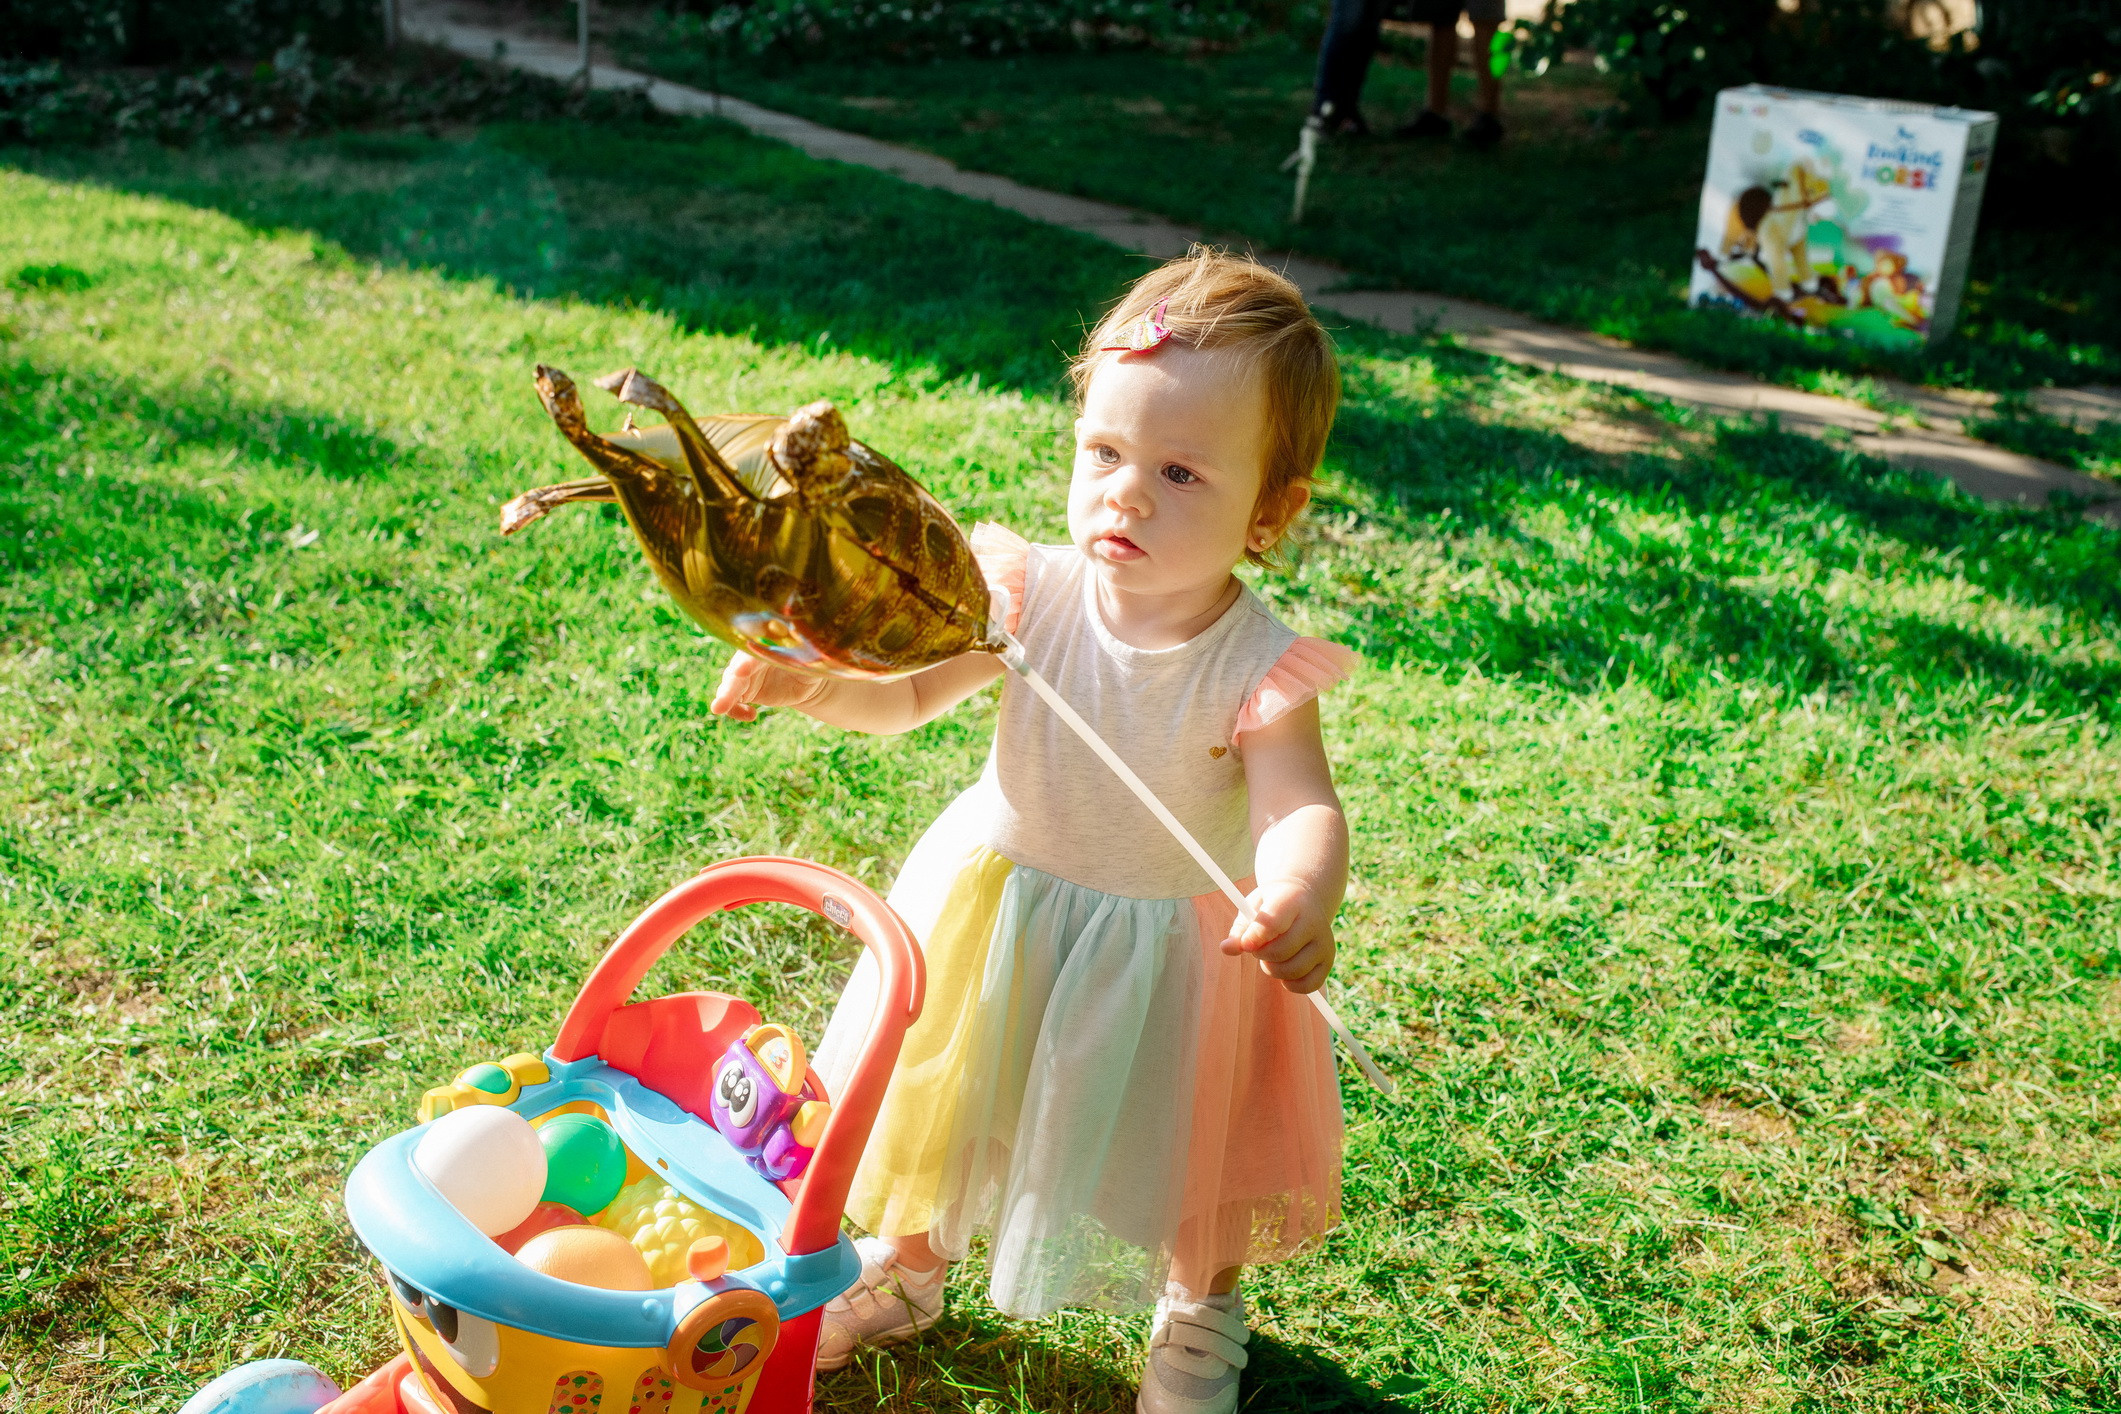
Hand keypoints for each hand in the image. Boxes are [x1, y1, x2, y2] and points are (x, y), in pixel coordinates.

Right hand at [711, 651, 825, 721]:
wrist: (806, 679)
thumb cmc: (809, 662)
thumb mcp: (808, 659)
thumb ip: (800, 654)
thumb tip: (800, 639)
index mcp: (763, 645)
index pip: (752, 653)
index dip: (745, 663)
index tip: (740, 671)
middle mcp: (749, 659)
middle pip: (735, 672)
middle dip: (729, 686)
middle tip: (720, 701)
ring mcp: (744, 676)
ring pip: (729, 687)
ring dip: (724, 698)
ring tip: (719, 709)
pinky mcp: (744, 692)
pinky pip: (732, 703)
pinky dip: (734, 710)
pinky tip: (752, 715)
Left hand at [1219, 877, 1333, 994]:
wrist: (1304, 899)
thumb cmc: (1271, 905)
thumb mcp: (1253, 907)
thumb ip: (1240, 929)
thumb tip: (1226, 948)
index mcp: (1292, 901)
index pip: (1273, 924)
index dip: (1255, 938)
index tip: (1246, 944)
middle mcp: (1314, 921)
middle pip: (1280, 952)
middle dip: (1261, 955)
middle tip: (1259, 947)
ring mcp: (1324, 943)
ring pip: (1292, 971)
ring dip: (1273, 969)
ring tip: (1271, 956)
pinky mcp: (1328, 961)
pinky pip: (1307, 986)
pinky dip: (1290, 984)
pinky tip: (1284, 970)